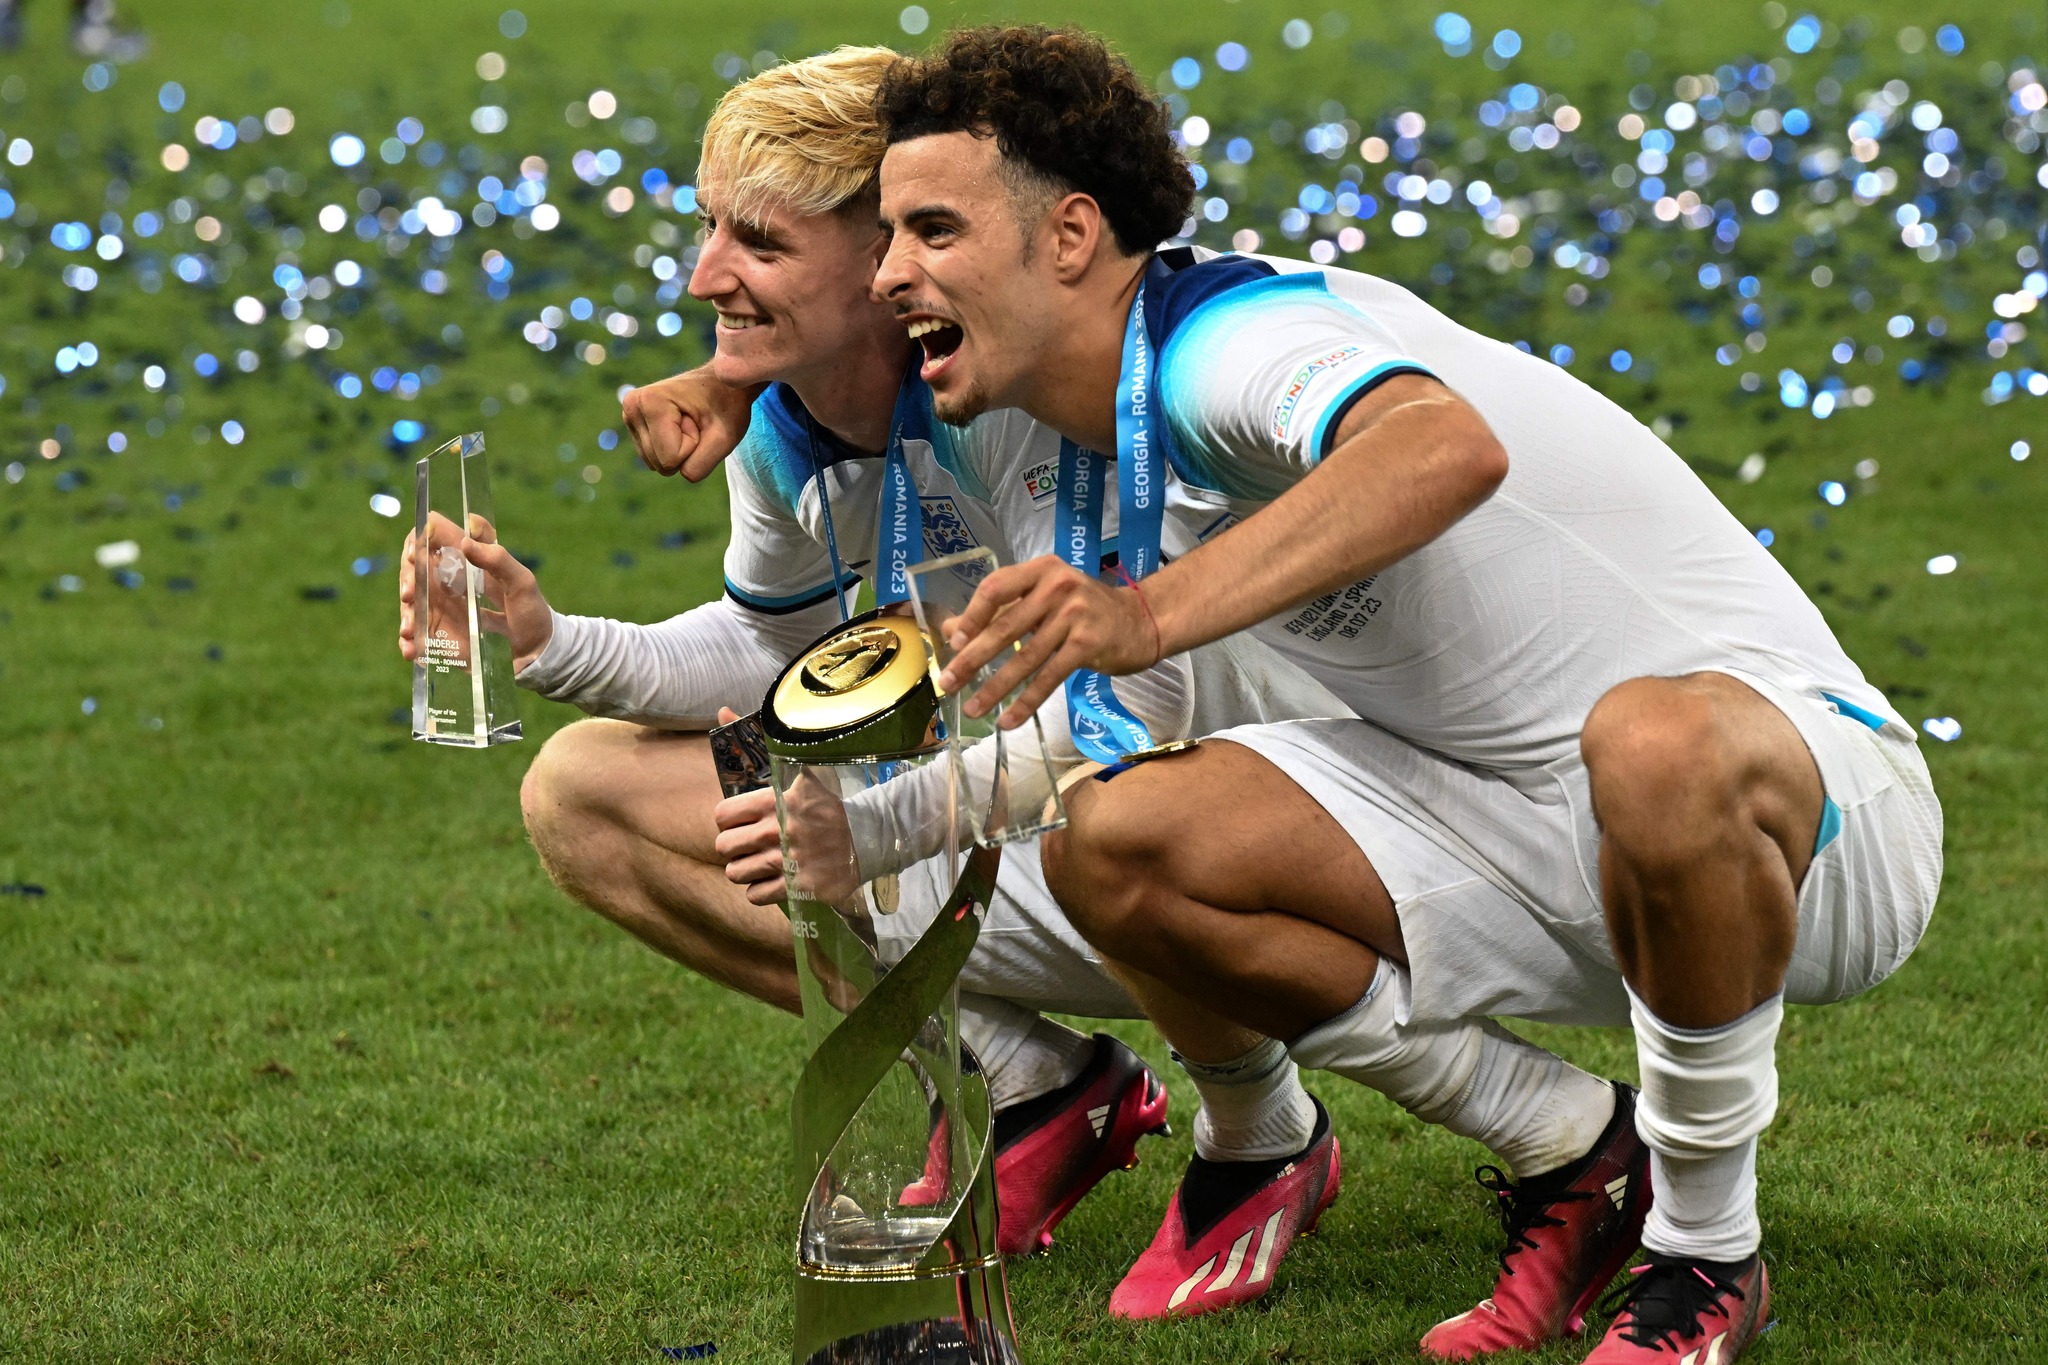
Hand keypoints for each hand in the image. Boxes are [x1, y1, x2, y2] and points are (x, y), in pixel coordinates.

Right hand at [398, 512, 554, 672]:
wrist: (537, 654)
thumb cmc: (532, 612)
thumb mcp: (522, 584)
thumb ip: (499, 560)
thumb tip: (465, 541)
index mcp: (467, 562)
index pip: (433, 539)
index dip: (419, 539)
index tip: (416, 552)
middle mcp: (449, 582)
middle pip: (414, 570)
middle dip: (407, 579)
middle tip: (409, 594)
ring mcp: (442, 609)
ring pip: (411, 603)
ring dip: (406, 613)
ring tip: (408, 629)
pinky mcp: (441, 636)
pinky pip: (417, 636)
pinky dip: (409, 642)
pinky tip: (409, 650)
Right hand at [622, 365, 760, 479]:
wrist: (722, 384)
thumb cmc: (726, 406)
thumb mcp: (725, 438)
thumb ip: (702, 464)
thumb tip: (683, 475)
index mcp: (649, 402)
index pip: (670, 459)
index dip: (694, 446)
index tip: (700, 421)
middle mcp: (632, 407)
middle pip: (661, 464)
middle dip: (686, 450)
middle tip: (697, 423)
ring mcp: (630, 416)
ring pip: (657, 464)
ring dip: (680, 450)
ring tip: (690, 423)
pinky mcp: (634, 426)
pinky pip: (655, 460)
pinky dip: (672, 450)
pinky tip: (680, 426)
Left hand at [714, 757, 858, 906]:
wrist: (867, 837)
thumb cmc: (829, 807)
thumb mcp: (801, 777)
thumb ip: (766, 753)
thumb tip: (724, 715)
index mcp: (773, 802)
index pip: (722, 815)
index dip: (728, 822)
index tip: (741, 824)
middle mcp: (774, 832)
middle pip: (724, 847)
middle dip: (733, 847)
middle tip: (749, 846)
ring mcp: (784, 862)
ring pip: (735, 873)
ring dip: (745, 869)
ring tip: (759, 864)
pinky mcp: (795, 887)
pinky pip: (755, 896)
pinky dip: (760, 890)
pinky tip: (772, 880)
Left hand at [935, 555, 1159, 727]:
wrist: (1141, 621)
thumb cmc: (1085, 610)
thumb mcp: (1044, 599)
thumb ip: (1003, 611)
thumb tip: (952, 631)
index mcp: (1041, 570)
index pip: (996, 588)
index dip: (972, 615)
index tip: (954, 641)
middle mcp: (1057, 587)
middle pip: (1006, 627)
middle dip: (973, 658)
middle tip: (948, 682)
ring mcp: (1074, 615)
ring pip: (1025, 658)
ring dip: (995, 687)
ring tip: (973, 708)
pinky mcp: (1088, 645)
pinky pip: (1049, 678)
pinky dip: (1026, 702)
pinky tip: (1009, 719)